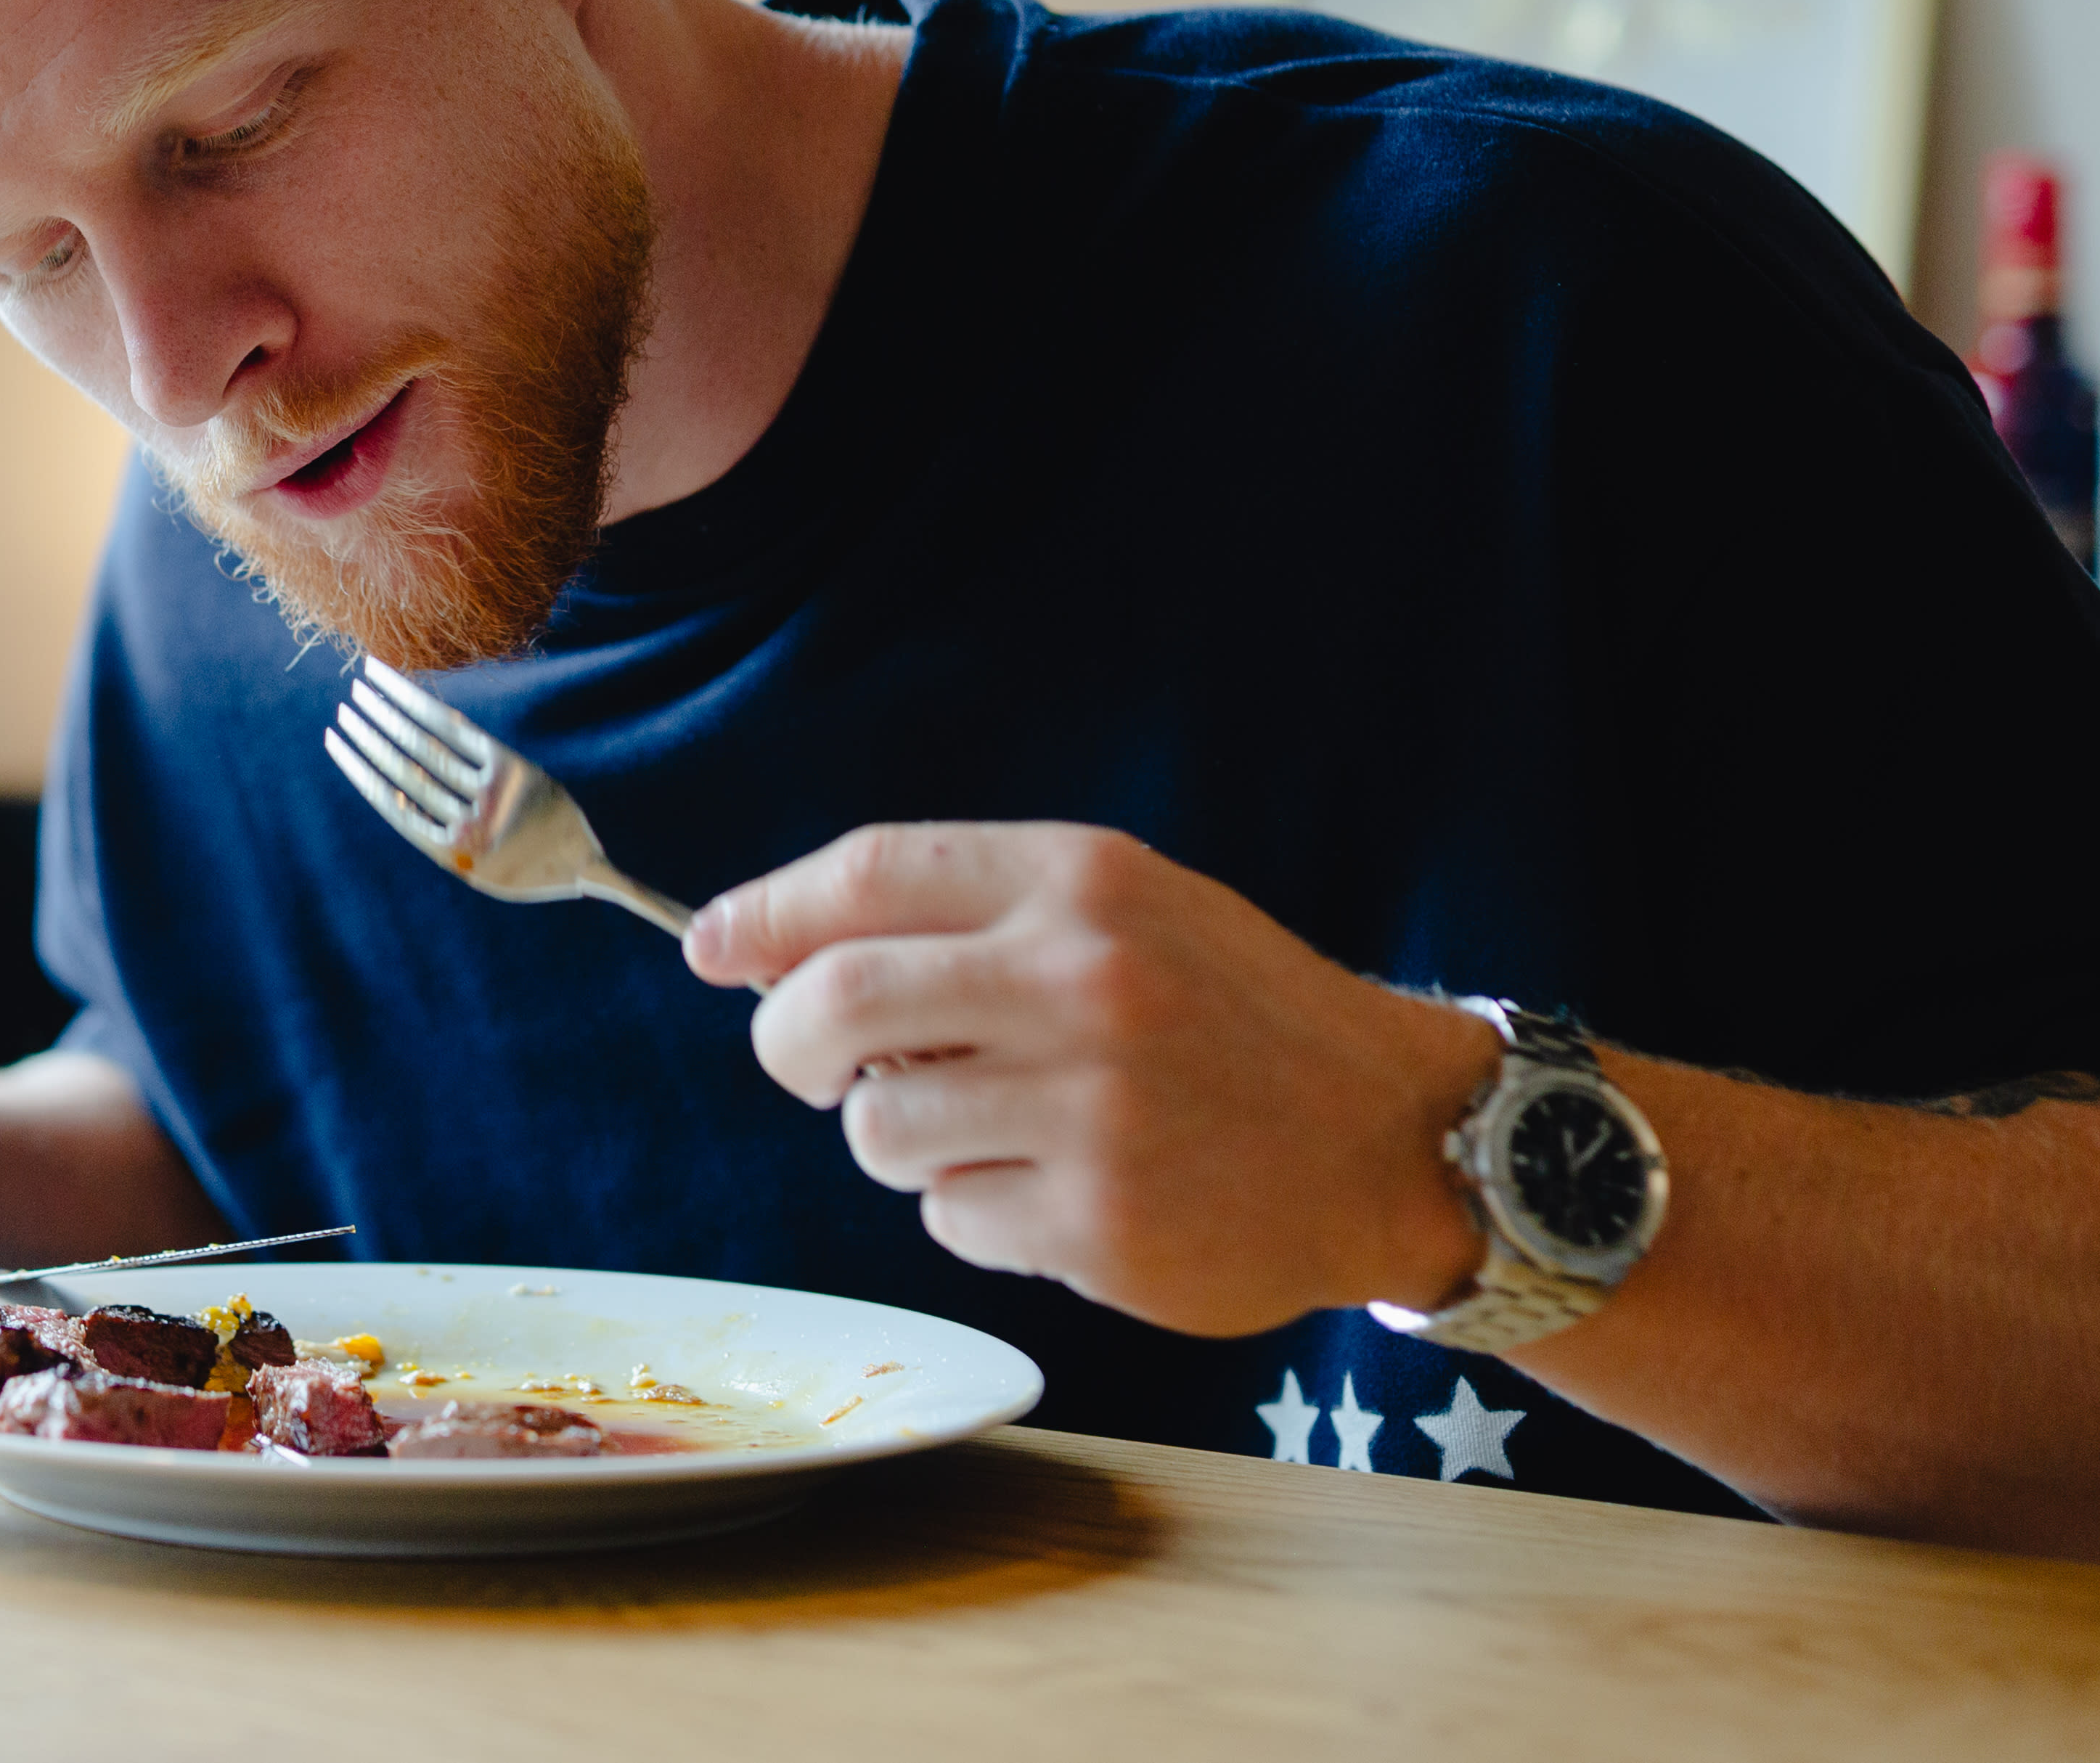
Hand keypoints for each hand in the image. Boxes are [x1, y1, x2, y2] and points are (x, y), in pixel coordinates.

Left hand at [684, 823, 1494, 1336]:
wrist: (1390, 1136)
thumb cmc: (1228, 1016)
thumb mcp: (1121, 912)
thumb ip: (961, 914)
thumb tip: (754, 947)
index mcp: (1081, 883)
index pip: (870, 873)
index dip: (767, 912)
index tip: (709, 945)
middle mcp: (1081, 984)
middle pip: (834, 1006)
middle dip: (790, 1042)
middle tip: (816, 1067)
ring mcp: (1091, 1110)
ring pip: (880, 1133)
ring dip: (904, 1139)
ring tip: (1002, 1128)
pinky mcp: (1098, 1226)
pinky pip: (951, 1220)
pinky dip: (978, 1212)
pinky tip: (1065, 1191)